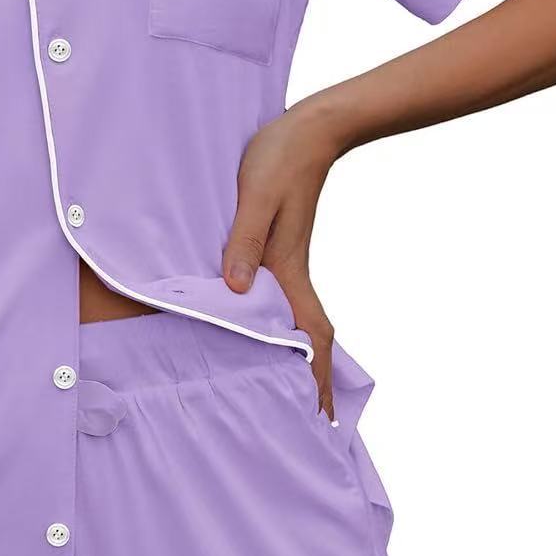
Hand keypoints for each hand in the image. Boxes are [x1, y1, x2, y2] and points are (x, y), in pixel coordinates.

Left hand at [222, 97, 340, 417]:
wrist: (308, 129)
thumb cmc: (280, 159)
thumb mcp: (256, 196)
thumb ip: (245, 240)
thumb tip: (238, 289)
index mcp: (288, 271)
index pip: (309, 335)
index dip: (314, 377)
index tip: (318, 415)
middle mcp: (291, 275)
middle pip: (309, 341)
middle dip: (312, 383)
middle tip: (313, 425)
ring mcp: (287, 265)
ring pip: (298, 325)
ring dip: (301, 360)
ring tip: (295, 395)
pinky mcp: (278, 252)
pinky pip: (283, 303)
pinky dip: (285, 331)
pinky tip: (270, 336)